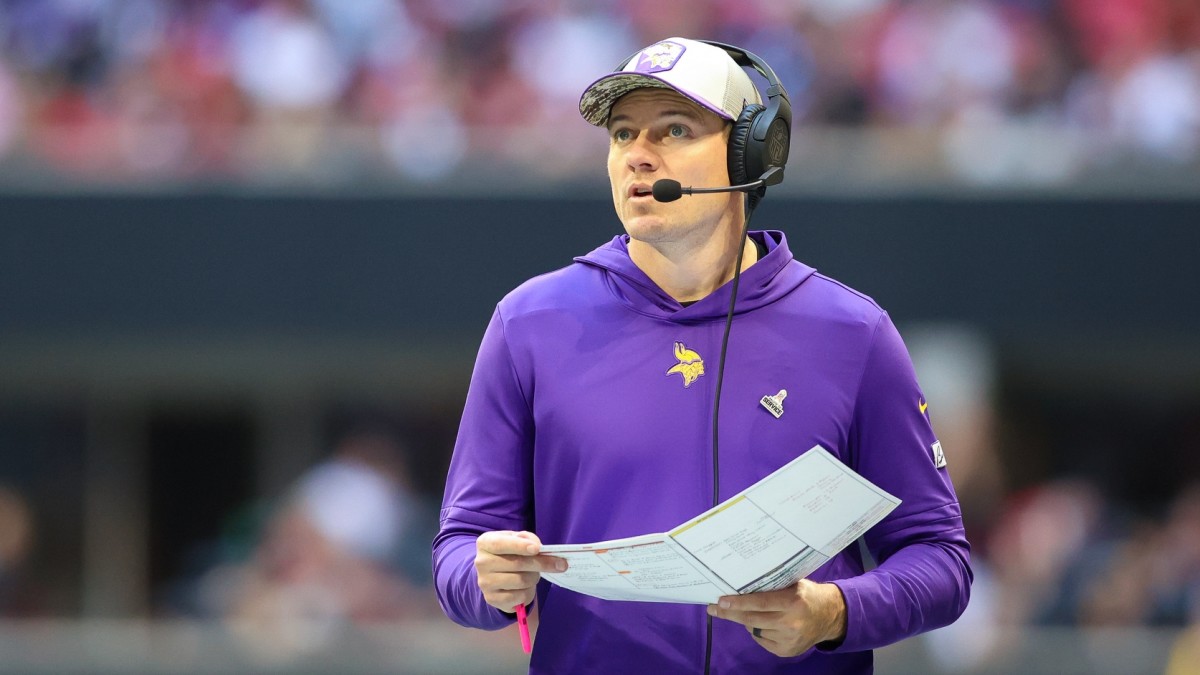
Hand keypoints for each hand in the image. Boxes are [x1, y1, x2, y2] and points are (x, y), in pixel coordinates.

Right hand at [474, 530, 566, 611]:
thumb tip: (539, 548)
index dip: (519, 546)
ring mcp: (485, 582)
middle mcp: (481, 562)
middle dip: (541, 563)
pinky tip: (526, 587)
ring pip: (520, 580)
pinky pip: (519, 596)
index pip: (500, 544)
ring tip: (534, 575)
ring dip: (534, 578)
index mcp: (485, 543)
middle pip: (516, 563)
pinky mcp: (492, 599)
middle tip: (560, 564)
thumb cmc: (509, 553)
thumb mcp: (517, 540)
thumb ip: (527, 539)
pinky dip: (529, 592)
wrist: (496, 576)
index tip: (537, 549)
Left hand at [706, 581, 846, 656]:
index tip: (720, 602)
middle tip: (715, 608)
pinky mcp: (787, 651)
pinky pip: (761, 640)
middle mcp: (791, 622)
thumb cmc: (807, 595)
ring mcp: (789, 639)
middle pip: (752, 619)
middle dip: (731, 614)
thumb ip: (772, 586)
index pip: (759, 603)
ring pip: (754, 630)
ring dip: (746, 621)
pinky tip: (763, 623)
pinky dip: (757, 631)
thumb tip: (740, 584)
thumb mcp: (793, 584)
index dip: (738, 603)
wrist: (831, 617)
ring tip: (747, 612)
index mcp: (793, 602)